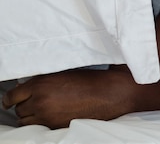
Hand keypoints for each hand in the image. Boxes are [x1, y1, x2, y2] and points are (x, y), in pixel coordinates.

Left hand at [1, 69, 134, 128]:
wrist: (108, 93)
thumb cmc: (89, 80)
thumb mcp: (62, 74)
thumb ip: (43, 81)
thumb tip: (28, 87)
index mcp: (40, 84)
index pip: (12, 96)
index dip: (10, 99)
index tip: (11, 100)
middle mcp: (40, 101)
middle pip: (18, 109)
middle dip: (24, 106)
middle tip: (35, 101)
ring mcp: (47, 116)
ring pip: (26, 121)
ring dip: (31, 116)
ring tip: (43, 110)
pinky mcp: (55, 126)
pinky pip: (39, 127)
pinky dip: (42, 122)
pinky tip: (53, 114)